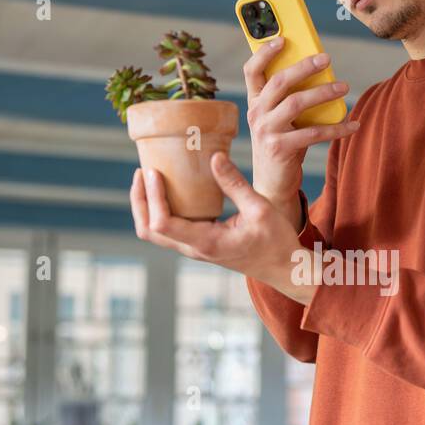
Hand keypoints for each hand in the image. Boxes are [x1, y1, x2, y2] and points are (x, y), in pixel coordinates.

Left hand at [130, 154, 319, 303]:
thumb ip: (235, 184)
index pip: (162, 223)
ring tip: (149, 177)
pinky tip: (169, 189)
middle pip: (148, 230)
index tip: (154, 172)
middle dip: (139, 201)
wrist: (285, 269)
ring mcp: (195, 249)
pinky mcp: (200, 245)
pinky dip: (160, 210)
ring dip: (146, 206)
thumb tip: (214, 156)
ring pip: (155, 232)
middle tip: (142, 171)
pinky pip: (169, 230)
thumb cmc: (277, 242)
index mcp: (206, 242)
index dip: (152, 197)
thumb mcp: (260, 208)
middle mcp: (194, 249)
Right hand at [244, 37, 359, 223]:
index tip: (283, 38)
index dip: (265, 52)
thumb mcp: (279, 120)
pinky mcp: (280, 149)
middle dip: (304, 67)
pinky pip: (313, 133)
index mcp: (255, 103)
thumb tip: (320, 74)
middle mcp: (256, 114)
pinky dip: (336, 128)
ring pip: (296, 103)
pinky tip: (352, 124)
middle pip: (279, 82)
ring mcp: (266, 132)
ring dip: (323, 93)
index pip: (252, 70)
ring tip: (344, 87)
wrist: (271, 186)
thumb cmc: (281, 146)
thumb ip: (289, 99)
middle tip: (326, 58)